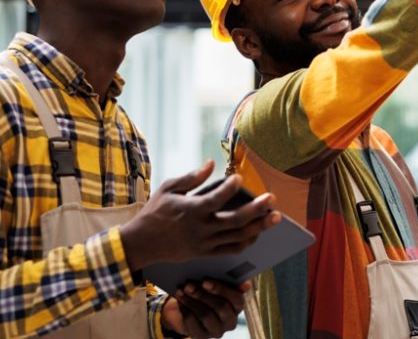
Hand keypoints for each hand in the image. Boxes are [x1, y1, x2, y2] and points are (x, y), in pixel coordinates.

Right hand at [119, 160, 281, 267]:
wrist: (142, 243)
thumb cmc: (155, 212)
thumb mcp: (168, 189)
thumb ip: (192, 177)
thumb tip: (211, 163)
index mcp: (191, 210)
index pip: (216, 199)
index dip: (230, 188)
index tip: (239, 178)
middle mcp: (201, 228)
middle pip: (235, 221)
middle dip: (257, 210)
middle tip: (272, 199)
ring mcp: (204, 243)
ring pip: (238, 237)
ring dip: (259, 227)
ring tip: (274, 217)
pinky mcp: (205, 253)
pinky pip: (231, 250)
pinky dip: (246, 242)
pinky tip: (257, 233)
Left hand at [163, 279, 250, 338]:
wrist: (188, 307)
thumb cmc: (206, 291)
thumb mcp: (216, 283)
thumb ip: (229, 280)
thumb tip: (247, 284)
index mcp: (238, 306)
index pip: (237, 299)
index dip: (222, 290)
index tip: (205, 281)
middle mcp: (230, 321)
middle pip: (220, 307)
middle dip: (203, 295)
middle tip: (189, 285)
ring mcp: (217, 331)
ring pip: (206, 315)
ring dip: (191, 301)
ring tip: (181, 290)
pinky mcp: (202, 337)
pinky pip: (193, 323)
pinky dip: (185, 309)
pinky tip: (180, 300)